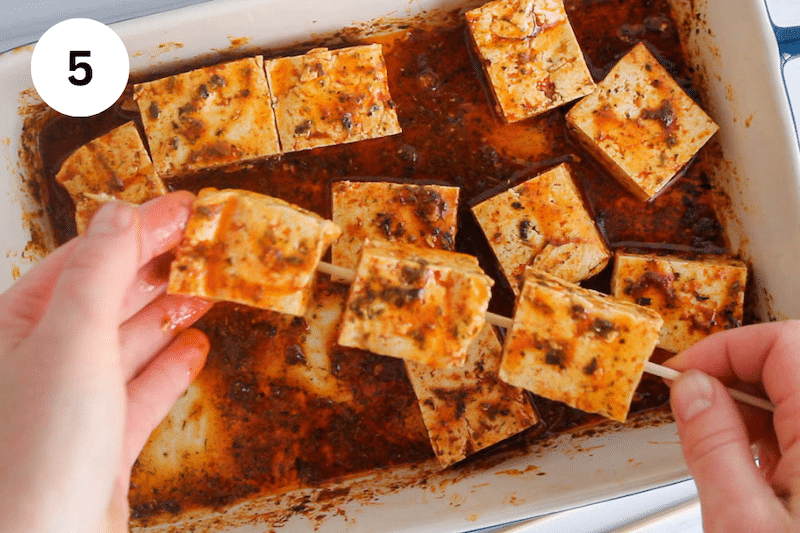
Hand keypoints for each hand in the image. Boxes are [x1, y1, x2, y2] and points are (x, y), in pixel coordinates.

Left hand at [0, 192, 212, 532]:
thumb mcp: (71, 343)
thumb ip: (100, 274)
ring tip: (210, 286)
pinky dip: (170, 369)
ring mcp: (72, 404)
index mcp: (14, 327)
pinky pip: (141, 393)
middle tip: (210, 243)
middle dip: (161, 269)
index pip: (86, 259)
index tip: (186, 208)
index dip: (138, 229)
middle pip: (111, 298)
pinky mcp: (102, 442)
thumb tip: (120, 214)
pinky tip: (194, 349)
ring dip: (171, 314)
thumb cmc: (35, 455)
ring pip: (130, 343)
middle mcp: (39, 361)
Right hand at [665, 321, 799, 531]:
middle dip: (736, 378)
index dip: (725, 348)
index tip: (684, 375)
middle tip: (695, 411)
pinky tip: (758, 470)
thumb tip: (691, 390)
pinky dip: (780, 437)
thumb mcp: (741, 523)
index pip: (782, 343)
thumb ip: (712, 443)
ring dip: (757, 410)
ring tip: (725, 450)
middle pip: (795, 364)